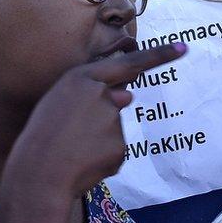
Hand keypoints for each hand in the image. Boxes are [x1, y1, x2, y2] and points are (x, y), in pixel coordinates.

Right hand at [1, 44, 186, 200]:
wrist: (38, 174)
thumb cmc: (42, 136)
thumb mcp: (59, 101)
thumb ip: (93, 92)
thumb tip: (127, 96)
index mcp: (82, 77)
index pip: (128, 63)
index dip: (158, 56)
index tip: (183, 48)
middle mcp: (102, 94)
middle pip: (116, 100)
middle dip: (101, 116)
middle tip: (72, 134)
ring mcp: (113, 120)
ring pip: (113, 127)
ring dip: (98, 139)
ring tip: (72, 148)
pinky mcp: (120, 146)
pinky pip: (114, 149)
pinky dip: (102, 156)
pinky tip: (84, 161)